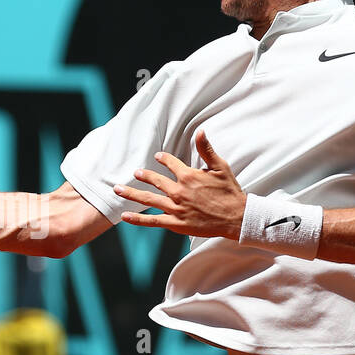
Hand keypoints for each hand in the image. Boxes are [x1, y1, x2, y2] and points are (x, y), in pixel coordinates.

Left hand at [115, 131, 246, 238]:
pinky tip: (124, 216)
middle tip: (135, 173)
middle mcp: (178, 191)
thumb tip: (200, 131)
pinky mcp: (175, 223)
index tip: (158, 157)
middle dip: (144, 176)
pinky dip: (137, 219)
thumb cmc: (229, 192)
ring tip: (118, 189)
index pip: (170, 163)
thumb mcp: (220, 167)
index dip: (163, 159)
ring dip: (131, 194)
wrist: (236, 217)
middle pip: (155, 181)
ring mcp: (175, 208)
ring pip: (148, 199)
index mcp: (188, 176)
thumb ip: (207, 149)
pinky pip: (152, 221)